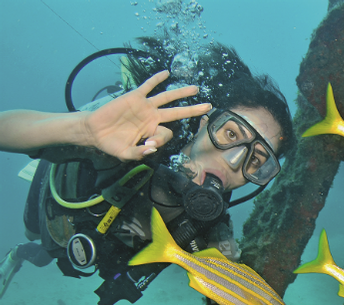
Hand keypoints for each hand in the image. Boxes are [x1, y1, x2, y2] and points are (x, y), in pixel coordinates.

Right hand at [83, 70, 210, 160]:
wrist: (94, 131)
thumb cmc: (111, 143)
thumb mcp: (125, 153)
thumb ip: (138, 153)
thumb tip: (151, 148)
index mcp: (153, 131)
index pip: (166, 134)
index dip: (160, 139)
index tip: (147, 143)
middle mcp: (153, 118)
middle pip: (177, 112)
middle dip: (193, 109)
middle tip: (208, 106)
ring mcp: (145, 107)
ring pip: (167, 98)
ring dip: (181, 92)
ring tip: (196, 89)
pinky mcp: (134, 97)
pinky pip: (148, 86)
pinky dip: (157, 79)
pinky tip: (166, 73)